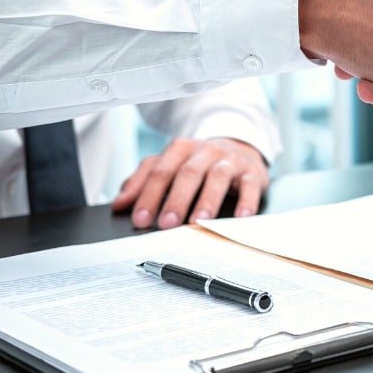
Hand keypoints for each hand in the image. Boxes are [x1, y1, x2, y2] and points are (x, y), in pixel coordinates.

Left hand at [111, 137, 268, 228]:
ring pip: (218, 176)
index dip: (149, 195)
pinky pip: (250, 185)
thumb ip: (143, 181)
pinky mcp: (252, 172)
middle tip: (166, 224)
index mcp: (182, 148)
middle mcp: (206, 151)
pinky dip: (246, 201)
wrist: (241, 149)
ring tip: (198, 223)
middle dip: (176, 199)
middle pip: (188, 173)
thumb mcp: (170, 166)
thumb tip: (119, 204)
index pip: (161, 170)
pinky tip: (240, 217)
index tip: (140, 219)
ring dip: (207, 201)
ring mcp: (230, 160)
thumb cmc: (200, 163)